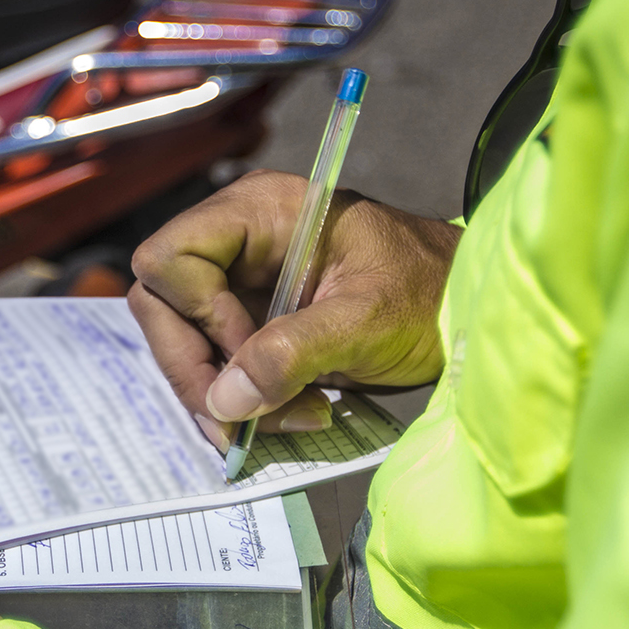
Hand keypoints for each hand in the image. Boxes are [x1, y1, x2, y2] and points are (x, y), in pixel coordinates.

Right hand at [128, 170, 458, 446]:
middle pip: (162, 306)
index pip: (169, 258)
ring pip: (184, 344)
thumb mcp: (367, 321)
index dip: (196, 315)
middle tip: (246, 416)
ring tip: (292, 415)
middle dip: (200, 368)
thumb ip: (292, 353)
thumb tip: (224, 401)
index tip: (251, 354)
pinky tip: (291, 411)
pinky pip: (217, 364)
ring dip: (225, 394)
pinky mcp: (253, 323)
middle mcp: (238, 241)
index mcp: (261, 211)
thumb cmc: (431, 293)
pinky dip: (244, 399)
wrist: (466, 310)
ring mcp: (241, 284)